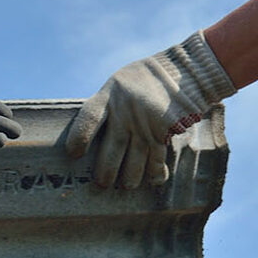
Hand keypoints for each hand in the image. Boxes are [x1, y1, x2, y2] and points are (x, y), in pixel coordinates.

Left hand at [65, 32, 235, 188]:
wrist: (182, 71)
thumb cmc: (141, 81)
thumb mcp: (118, 84)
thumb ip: (105, 108)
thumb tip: (87, 140)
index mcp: (109, 95)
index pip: (88, 119)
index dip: (79, 139)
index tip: (74, 155)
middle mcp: (126, 110)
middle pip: (112, 148)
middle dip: (106, 171)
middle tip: (103, 184)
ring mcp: (147, 123)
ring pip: (135, 159)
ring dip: (130, 177)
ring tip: (126, 186)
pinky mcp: (165, 132)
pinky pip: (157, 159)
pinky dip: (155, 173)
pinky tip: (153, 180)